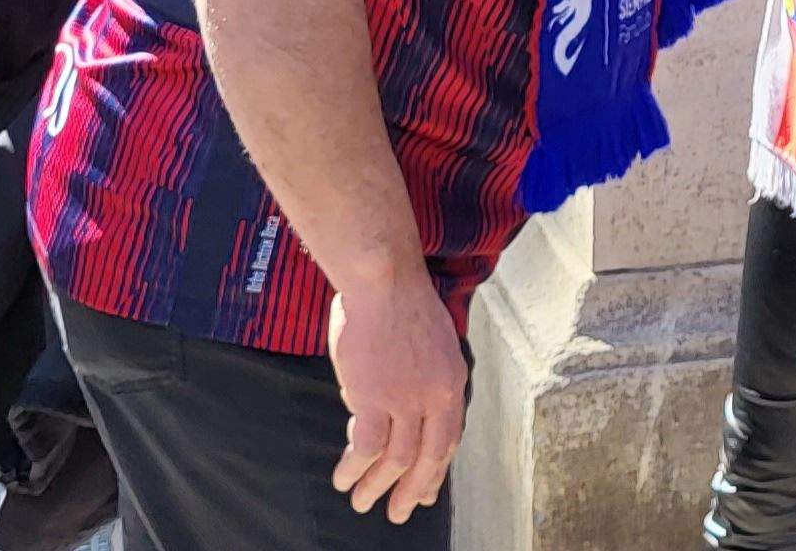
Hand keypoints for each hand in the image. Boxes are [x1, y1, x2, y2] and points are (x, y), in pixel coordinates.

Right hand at [326, 277, 468, 523]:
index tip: (425, 491)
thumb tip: (400, 409)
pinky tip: (342, 478)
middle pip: (428, 458)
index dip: (436, 470)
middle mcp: (435, 397)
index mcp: (452, 384)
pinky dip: (354, 467)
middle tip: (399, 514)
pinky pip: (365, 446)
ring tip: (360, 502)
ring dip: (378, 486)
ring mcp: (406, 398)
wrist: (384, 282)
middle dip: (413, 491)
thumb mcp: (432, 346)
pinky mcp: (373, 396)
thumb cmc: (401, 305)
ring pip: (396, 459)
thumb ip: (423, 381)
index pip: (449, 439)